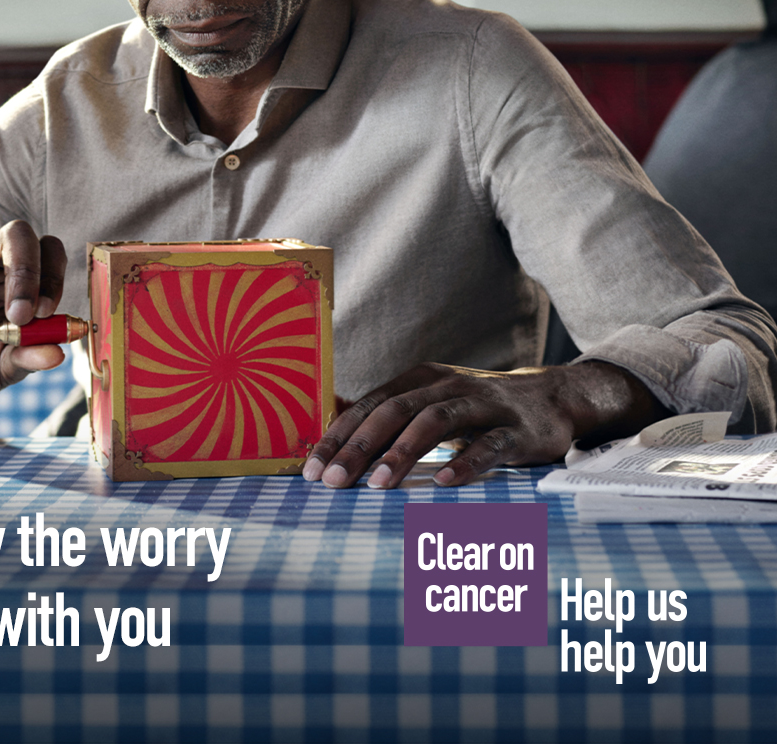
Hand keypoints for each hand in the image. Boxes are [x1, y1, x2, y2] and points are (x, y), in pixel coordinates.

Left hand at [303, 361, 666, 489]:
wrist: (553, 397)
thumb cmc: (478, 407)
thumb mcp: (428, 399)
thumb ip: (384, 407)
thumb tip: (331, 410)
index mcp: (420, 381)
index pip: (370, 405)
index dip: (338, 435)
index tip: (310, 468)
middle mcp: (446, 386)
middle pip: (394, 411)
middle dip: (359, 446)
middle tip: (331, 481)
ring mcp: (483, 405)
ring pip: (435, 423)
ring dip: (402, 453)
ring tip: (376, 484)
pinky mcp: (517, 429)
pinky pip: (489, 445)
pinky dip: (465, 463)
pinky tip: (444, 483)